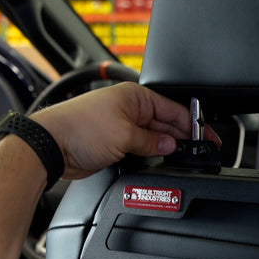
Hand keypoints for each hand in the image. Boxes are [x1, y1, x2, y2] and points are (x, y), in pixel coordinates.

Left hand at [31, 82, 220, 179]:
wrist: (52, 145)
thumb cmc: (79, 128)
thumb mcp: (125, 134)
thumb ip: (152, 142)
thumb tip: (171, 145)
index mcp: (135, 96)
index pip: (173, 109)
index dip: (192, 124)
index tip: (207, 137)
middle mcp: (129, 109)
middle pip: (165, 123)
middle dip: (181, 137)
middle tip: (200, 151)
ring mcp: (122, 126)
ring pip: (153, 137)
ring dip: (165, 148)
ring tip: (182, 159)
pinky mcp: (115, 143)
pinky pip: (141, 148)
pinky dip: (151, 154)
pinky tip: (161, 162)